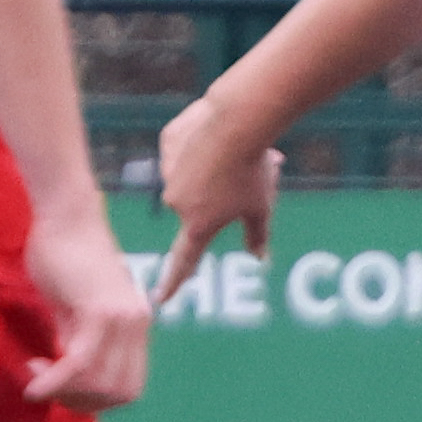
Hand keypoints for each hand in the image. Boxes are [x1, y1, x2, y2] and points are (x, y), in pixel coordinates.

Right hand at [21, 198, 153, 413]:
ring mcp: (122, 318)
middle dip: (81, 402)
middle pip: (120, 394)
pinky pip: (80, 363)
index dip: (97, 400)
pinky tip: (35, 387)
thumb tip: (67, 378)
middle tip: (48, 387)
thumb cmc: (63, 253)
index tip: (63, 389)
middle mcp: (138, 324)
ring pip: (101, 384)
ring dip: (65, 393)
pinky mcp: (99, 311)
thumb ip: (76, 340)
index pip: (130, 387)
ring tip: (37, 377)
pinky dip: (55, 382)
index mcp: (137, 324)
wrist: (64, 214)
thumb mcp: (72, 309)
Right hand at [153, 92, 281, 306]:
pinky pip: (185, 145)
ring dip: (213, 165)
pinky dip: (200, 141)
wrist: (237, 122)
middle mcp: (176, 201)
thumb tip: (260, 258)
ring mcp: (168, 170)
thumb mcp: (261, 207)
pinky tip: (217, 129)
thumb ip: (257, 235)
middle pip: (201, 202)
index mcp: (198, 224)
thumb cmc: (252, 170)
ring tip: (241, 147)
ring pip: (192, 171)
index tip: (160, 299)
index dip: (173, 282)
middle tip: (251, 174)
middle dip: (222, 191)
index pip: (184, 260)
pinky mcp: (167, 142)